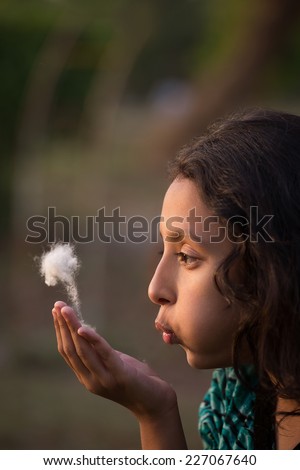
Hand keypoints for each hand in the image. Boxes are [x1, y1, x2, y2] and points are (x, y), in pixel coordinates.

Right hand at [52, 301, 176, 419]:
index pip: (67, 352)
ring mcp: (104, 380)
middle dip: (62, 325)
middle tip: (57, 305)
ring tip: (65, 310)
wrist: (157, 405)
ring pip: (82, 350)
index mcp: (87, 377)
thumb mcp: (115, 364)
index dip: (60, 330)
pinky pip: (103, 354)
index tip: (57, 311)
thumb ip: (101, 353)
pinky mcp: (120, 376)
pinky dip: (92, 340)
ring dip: (72, 327)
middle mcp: (91, 380)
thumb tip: (89, 334)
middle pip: (71, 349)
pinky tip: (83, 328)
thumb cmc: (137, 381)